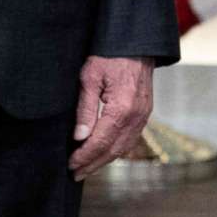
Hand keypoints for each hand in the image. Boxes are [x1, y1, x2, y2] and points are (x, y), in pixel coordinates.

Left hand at [69, 56, 155, 180]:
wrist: (137, 43)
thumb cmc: (110, 56)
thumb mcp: (90, 78)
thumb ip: (85, 110)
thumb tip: (79, 137)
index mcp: (122, 108)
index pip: (100, 142)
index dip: (84, 156)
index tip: (70, 164)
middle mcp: (136, 115)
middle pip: (113, 150)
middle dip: (93, 164)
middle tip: (75, 174)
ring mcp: (144, 115)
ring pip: (124, 147)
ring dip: (105, 160)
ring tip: (87, 168)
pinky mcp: (145, 112)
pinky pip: (132, 138)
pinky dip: (117, 150)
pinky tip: (105, 153)